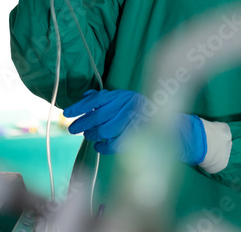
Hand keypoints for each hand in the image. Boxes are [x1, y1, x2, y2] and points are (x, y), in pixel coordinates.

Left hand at [64, 89, 206, 163]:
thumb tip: (87, 95)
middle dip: (82, 123)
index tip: (66, 112)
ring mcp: (133, 122)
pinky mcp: (137, 139)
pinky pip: (113, 145)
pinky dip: (103, 147)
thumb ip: (108, 99)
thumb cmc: (145, 115)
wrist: (173, 130)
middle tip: (72, 129)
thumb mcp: (127, 101)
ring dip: (93, 135)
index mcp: (124, 96)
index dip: (79, 106)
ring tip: (90, 136)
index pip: (97, 99)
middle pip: (98, 116)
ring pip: (104, 131)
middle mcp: (128, 106)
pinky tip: (100, 146)